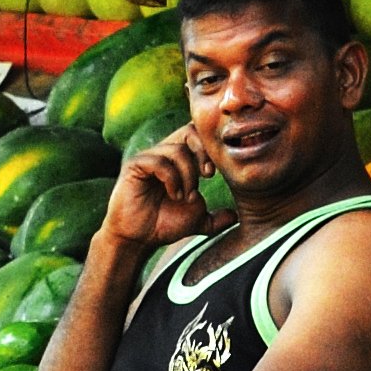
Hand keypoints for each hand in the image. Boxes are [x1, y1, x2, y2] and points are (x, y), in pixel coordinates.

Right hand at [104, 126, 217, 248]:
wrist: (139, 239)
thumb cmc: (163, 225)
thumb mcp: (198, 220)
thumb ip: (217, 217)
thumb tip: (235, 217)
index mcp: (177, 161)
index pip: (197, 136)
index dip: (209, 149)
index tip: (212, 174)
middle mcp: (162, 154)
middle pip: (189, 131)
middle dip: (203, 153)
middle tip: (207, 176)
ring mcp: (148, 158)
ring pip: (177, 150)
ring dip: (188, 174)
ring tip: (186, 196)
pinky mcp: (135, 166)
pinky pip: (158, 161)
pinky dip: (172, 178)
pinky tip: (173, 195)